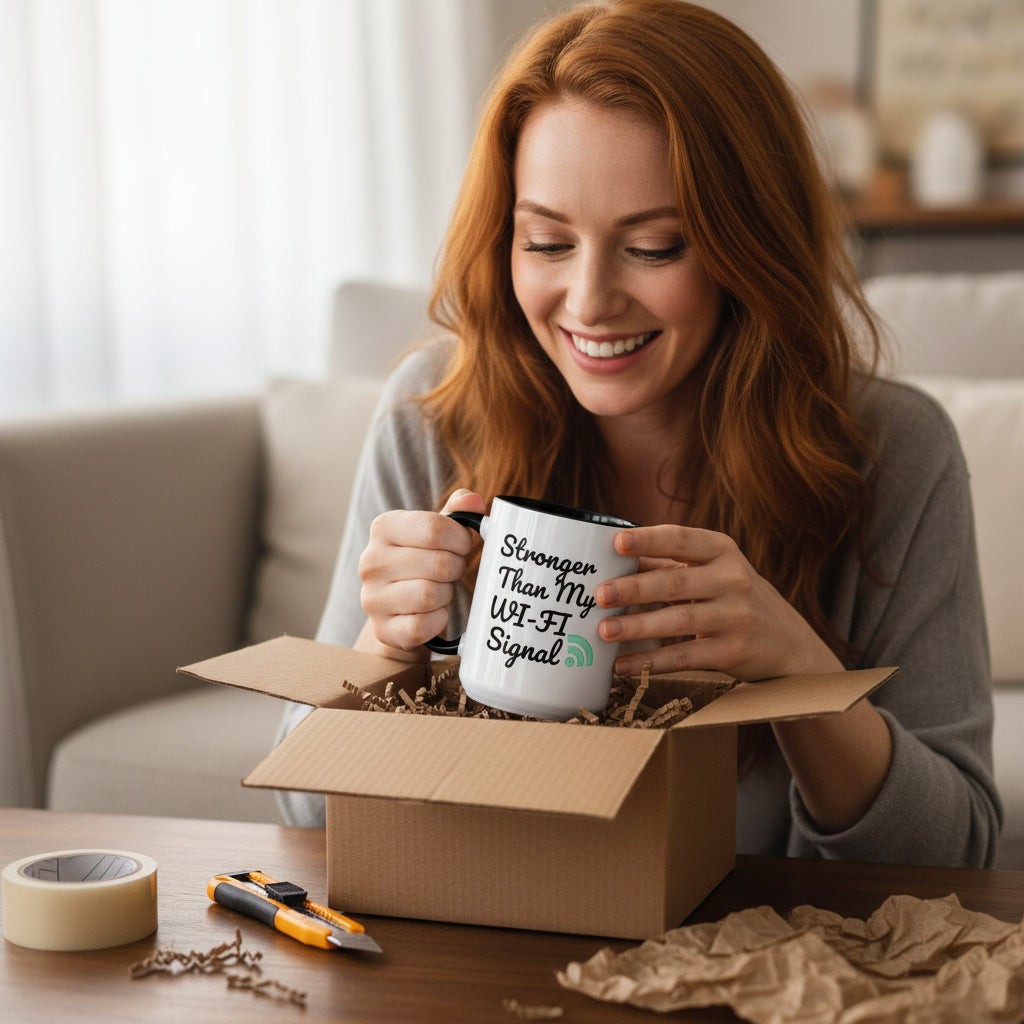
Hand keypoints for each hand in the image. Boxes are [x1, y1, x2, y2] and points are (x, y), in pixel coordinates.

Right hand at [356, 489, 485, 660]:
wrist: (400, 610)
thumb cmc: (425, 562)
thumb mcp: (438, 532)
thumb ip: (458, 511)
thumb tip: (473, 502)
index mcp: (384, 527)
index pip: (434, 529)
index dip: (460, 539)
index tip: (462, 546)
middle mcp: (371, 561)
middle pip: (439, 563)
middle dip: (456, 568)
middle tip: (451, 571)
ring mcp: (372, 598)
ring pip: (430, 595)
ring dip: (446, 594)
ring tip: (440, 590)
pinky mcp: (382, 629)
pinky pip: (423, 626)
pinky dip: (438, 621)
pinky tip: (433, 613)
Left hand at [595, 525, 842, 679]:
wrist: (788, 643)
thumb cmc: (735, 598)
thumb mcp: (713, 571)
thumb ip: (669, 564)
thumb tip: (613, 560)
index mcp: (722, 550)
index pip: (681, 539)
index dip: (648, 540)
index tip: (617, 543)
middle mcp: (732, 579)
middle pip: (675, 582)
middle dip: (634, 588)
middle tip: (600, 594)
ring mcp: (735, 616)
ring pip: (679, 620)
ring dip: (638, 627)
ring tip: (604, 630)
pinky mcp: (732, 651)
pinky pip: (685, 656)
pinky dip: (651, 662)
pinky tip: (623, 665)